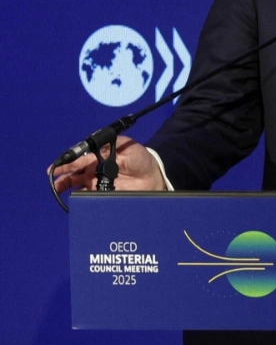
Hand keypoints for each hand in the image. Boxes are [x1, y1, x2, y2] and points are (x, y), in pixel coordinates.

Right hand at [50, 136, 165, 192]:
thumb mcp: (128, 146)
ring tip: (59, 189)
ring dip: (66, 186)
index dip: (68, 162)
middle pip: (73, 174)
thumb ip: (112, 147)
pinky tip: (76, 197)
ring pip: (76, 185)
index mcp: (98, 157)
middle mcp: (94, 170)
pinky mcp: (102, 194)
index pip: (80, 159)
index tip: (58, 166)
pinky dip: (80, 198)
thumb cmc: (140, 158)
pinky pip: (88, 197)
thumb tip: (96, 152)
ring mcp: (97, 182)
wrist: (152, 176)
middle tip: (55, 179)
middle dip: (62, 176)